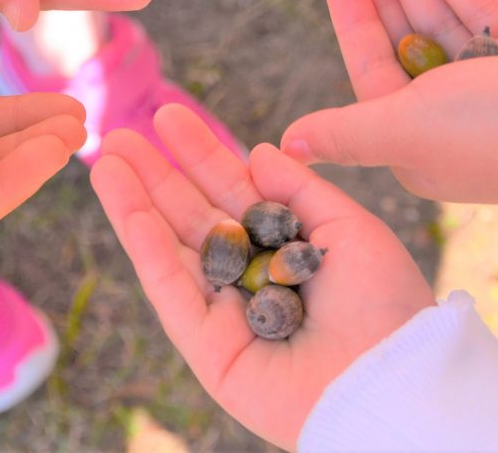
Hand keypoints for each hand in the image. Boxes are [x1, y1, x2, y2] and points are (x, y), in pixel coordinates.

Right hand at [90, 104, 432, 448]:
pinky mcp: (207, 348)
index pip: (231, 192)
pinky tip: (128, 210)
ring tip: (105, 163)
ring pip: (170, 249)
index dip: (199, 155)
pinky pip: (172, 292)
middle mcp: (249, 276)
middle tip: (117, 135)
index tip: (167, 116)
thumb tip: (258, 151)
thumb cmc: (385, 308)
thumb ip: (299, 190)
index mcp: (283, 248)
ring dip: (134, 205)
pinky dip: (148, 250)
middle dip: (154, 176)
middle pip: (191, 217)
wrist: (392, 381)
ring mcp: (224, 312)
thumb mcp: (351, 230)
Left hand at [281, 0, 497, 225]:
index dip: (354, 24)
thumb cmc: (497, 133)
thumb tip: (285, 147)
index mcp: (414, 144)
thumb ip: (344, 133)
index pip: (372, 72)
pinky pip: (482, 11)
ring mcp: (494, 88)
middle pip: (405, 41)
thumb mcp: (403, 129)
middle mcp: (450, 117)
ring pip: (442, 21)